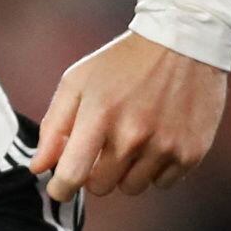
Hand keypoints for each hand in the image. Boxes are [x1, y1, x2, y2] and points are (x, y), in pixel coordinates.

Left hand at [27, 32, 225, 203]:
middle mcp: (133, 135)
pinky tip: (158, 140)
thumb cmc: (122, 63)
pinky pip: (163, 183)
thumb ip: (54, 126)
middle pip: (101, 187)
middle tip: (103, 147)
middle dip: (95, 173)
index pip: (72, 175)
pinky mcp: (191, 153)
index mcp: (99, 116)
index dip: (60, 189)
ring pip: (132, 188)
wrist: (184, 42)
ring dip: (126, 172)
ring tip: (133, 139)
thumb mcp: (78, 81)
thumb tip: (38, 167)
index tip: (60, 187)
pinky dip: (156, 169)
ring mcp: (165, 146)